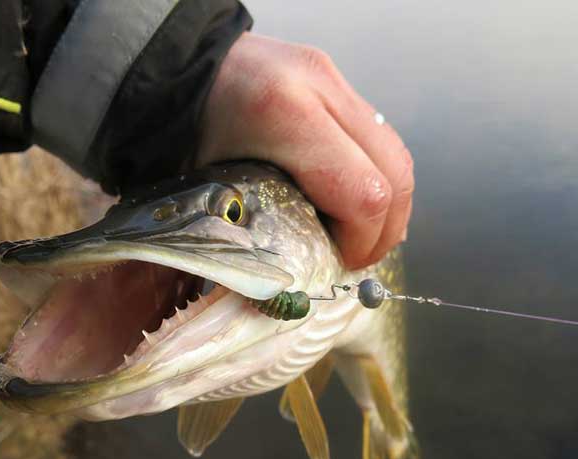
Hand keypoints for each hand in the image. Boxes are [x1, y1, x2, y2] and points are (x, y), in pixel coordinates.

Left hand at [197, 33, 414, 268]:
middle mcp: (322, 89)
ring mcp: (335, 81)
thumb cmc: (183, 132)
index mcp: (284, 115)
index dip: (364, 241)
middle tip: (358, 257)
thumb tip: (306, 270)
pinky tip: (352, 202)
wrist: (180, 68)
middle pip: (395, 172)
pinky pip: (379, 139)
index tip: (342, 262)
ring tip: (360, 234)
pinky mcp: (338, 83)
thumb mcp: (213, 186)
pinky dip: (377, 177)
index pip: (364, 193)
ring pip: (396, 154)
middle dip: (386, 228)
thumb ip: (262, 228)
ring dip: (389, 204)